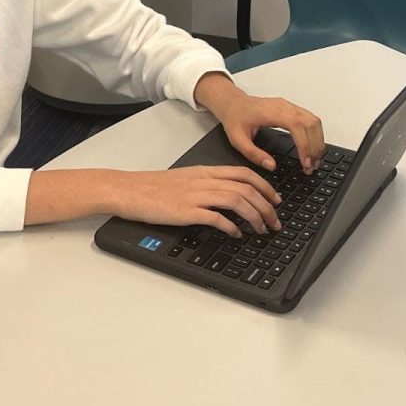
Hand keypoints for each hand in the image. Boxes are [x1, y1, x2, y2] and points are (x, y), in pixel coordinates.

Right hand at [111, 165, 282, 235]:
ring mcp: (195, 195)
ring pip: (237, 200)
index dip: (265, 186)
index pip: (243, 174)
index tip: (275, 200)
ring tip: (261, 230)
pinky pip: (216, 218)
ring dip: (255, 216)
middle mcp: (204, 181)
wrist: (130, 190)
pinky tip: (236, 234)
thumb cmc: (153, 187)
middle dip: (266, 206)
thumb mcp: (185, 179)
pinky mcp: (186, 211)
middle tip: (275, 221)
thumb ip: (207, 184)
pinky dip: (231, 226)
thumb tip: (228, 197)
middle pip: (246, 188)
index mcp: (204, 171)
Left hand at [194, 73, 325, 173]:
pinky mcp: (292, 109)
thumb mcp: (237, 140)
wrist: (233, 103)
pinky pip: (311, 120)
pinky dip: (316, 135)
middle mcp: (284, 106)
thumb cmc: (235, 118)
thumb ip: (253, 154)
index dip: (305, 145)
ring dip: (318, 141)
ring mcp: (290, 106)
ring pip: (314, 121)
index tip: (306, 163)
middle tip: (312, 167)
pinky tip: (313, 148)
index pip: (297, 126)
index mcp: (272, 112)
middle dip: (315, 147)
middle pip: (310, 124)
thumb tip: (271, 166)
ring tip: (315, 160)